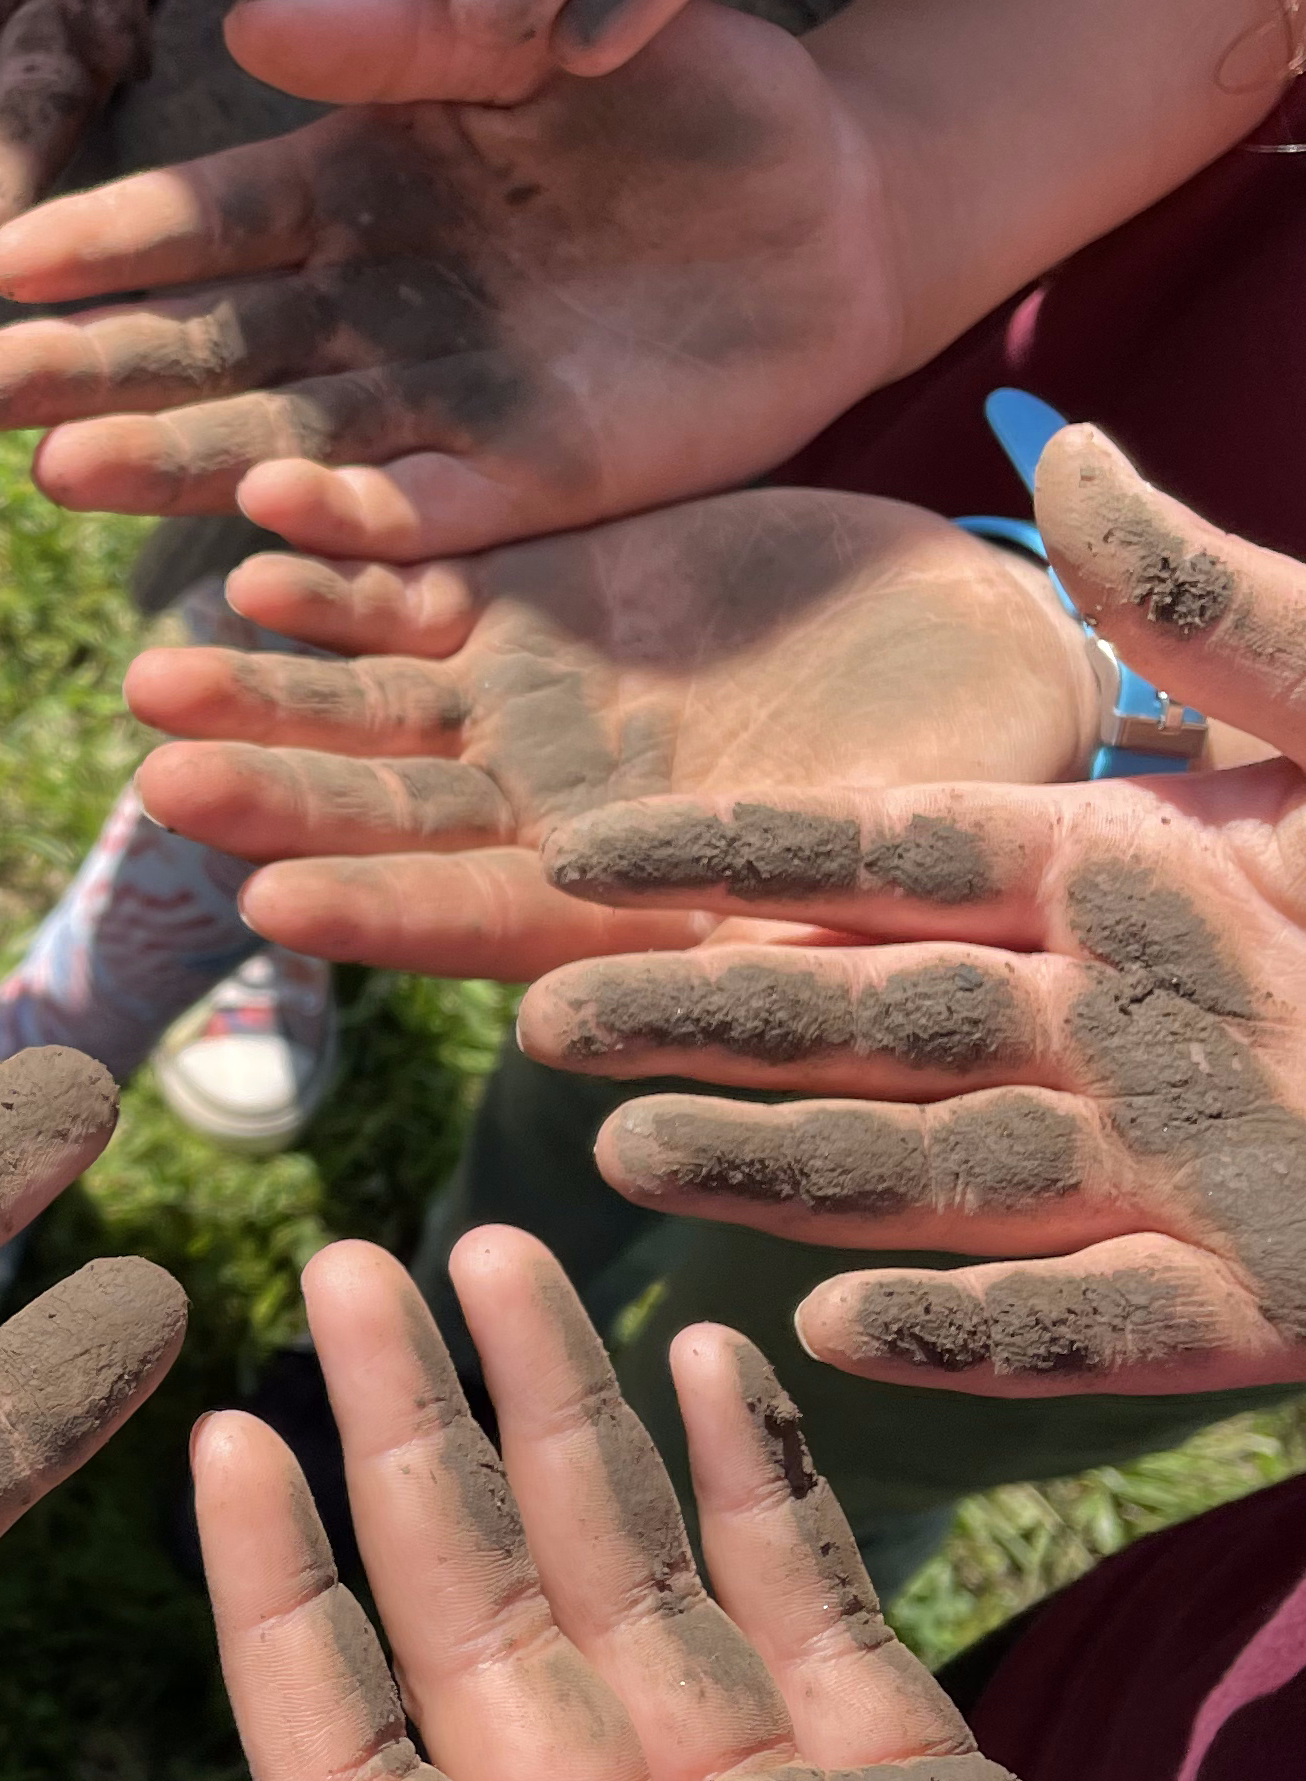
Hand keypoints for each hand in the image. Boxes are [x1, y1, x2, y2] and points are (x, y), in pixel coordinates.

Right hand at [0, 0, 898, 551]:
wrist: (846, 200)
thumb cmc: (693, 87)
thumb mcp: (550, 23)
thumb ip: (416, 31)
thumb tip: (254, 24)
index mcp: (354, 185)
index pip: (203, 221)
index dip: (105, 244)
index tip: (0, 264)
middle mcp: (371, 305)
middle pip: (206, 345)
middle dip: (90, 370)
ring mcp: (440, 399)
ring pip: (279, 438)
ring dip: (175, 459)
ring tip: (64, 471)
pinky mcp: (528, 480)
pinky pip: (419, 509)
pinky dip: (346, 521)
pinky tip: (264, 519)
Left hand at [125, 489, 1094, 978]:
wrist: (990, 653)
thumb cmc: (976, 793)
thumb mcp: (905, 859)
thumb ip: (801, 915)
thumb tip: (719, 1002)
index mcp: (616, 906)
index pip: (470, 920)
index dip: (375, 909)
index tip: (267, 904)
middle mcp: (538, 815)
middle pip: (380, 814)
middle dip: (275, 795)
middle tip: (159, 780)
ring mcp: (522, 705)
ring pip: (363, 704)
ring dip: (265, 690)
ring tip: (160, 670)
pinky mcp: (535, 598)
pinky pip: (413, 583)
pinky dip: (340, 565)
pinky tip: (260, 543)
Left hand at [198, 1226, 1305, 1780]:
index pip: (362, 1768)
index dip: (283, 1604)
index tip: (229, 1428)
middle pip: (482, 1631)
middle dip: (413, 1448)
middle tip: (357, 1258)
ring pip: (638, 1582)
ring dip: (568, 1424)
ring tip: (499, 1255)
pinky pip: (814, 1604)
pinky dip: (756, 1480)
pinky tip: (700, 1352)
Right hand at [513, 429, 1305, 1393]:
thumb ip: (1217, 604)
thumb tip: (1074, 445)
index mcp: (1133, 862)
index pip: (880, 858)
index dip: (724, 857)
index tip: (569, 857)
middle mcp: (1121, 1016)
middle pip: (868, 1024)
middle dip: (705, 1027)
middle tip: (545, 1027)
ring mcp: (1179, 1160)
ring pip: (938, 1174)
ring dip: (784, 1177)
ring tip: (630, 1164)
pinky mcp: (1260, 1290)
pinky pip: (1088, 1327)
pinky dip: (963, 1335)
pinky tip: (828, 1331)